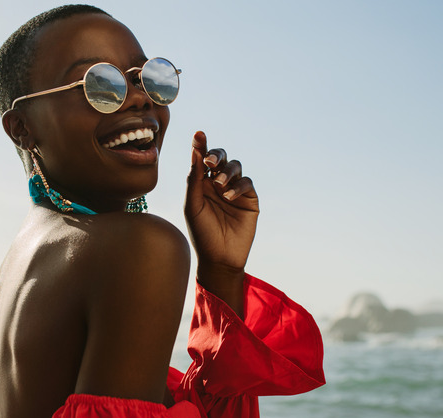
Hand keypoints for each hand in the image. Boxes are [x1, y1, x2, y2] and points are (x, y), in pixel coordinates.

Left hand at [184, 131, 258, 313]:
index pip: (201, 158)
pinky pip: (247, 182)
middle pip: (221, 157)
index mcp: (201, 183)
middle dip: (216, 154)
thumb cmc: (201, 233)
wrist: (219, 259)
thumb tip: (195, 151)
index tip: (198, 134)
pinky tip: (228, 197)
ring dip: (227, 171)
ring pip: (235, 166)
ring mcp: (235, 190)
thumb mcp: (192, 205)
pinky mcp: (250, 199)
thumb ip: (194, 179)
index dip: (200, 145)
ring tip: (218, 186)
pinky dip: (238, 186)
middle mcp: (218, 183)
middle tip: (210, 160)